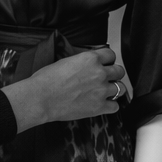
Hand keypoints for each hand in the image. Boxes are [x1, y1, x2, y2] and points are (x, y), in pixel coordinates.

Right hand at [1, 48, 125, 131]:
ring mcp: (101, 91)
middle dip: (114, 74)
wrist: (40, 98)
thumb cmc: (45, 80)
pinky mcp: (99, 107)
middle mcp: (99, 73)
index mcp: (90, 59)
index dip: (108, 60)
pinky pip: (115, 106)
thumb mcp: (64, 62)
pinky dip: (110, 106)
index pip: (110, 55)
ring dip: (114, 89)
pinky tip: (103, 104)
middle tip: (106, 78)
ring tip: (105, 92)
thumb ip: (80, 63)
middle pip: (119, 71)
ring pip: (121, 88)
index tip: (105, 64)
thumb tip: (84, 66)